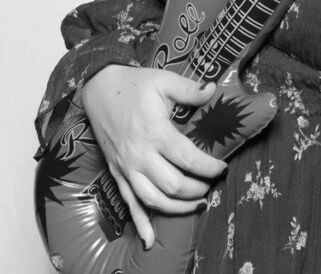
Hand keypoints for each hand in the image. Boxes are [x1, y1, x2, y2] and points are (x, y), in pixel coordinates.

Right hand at [80, 65, 226, 248]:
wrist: (98, 90)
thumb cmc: (135, 85)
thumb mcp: (165, 81)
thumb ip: (190, 90)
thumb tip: (214, 91)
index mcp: (156, 133)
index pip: (189, 159)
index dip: (209, 168)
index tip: (222, 168)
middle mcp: (140, 155)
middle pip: (173, 185)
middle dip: (197, 190)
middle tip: (212, 185)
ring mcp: (127, 167)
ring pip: (153, 199)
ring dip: (177, 209)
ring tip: (198, 205)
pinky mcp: (117, 173)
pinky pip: (128, 203)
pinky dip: (140, 222)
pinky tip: (149, 239)